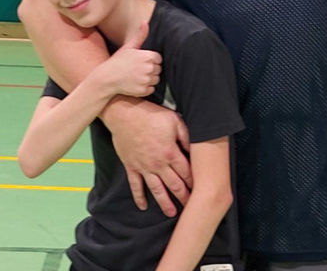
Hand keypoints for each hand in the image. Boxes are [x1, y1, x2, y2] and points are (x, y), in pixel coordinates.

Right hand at [93, 22, 161, 97]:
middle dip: (151, 69)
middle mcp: (149, 68)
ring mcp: (146, 80)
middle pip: (159, 69)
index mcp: (147, 56)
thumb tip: (145, 22)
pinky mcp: (143, 90)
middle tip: (138, 69)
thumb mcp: (128, 47)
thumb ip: (140, 35)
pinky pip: (151, 89)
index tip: (142, 61)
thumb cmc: (117, 61)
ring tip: (137, 76)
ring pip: (156, 80)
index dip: (151, 60)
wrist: (107, 78)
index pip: (159, 58)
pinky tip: (136, 84)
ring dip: (150, 79)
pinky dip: (146, 88)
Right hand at [106, 100, 192, 216]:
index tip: (201, 191)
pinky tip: (143, 207)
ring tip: (171, 213)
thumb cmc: (150, 115)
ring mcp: (144, 167)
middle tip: (191, 207)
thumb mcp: (174, 120)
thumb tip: (194, 148)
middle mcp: (158, 164)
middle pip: (174, 185)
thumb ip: (185, 136)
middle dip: (184, 197)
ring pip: (156, 190)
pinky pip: (135, 185)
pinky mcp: (131, 166)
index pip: (186, 172)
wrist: (124, 114)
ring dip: (165, 203)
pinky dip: (139, 197)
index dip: (194, 182)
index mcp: (170, 153)